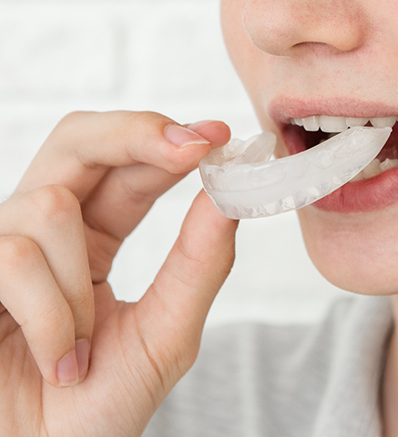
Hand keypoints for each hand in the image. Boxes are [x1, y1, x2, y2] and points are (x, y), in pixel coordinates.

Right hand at [0, 111, 237, 436]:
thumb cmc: (96, 409)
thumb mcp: (165, 333)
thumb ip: (199, 264)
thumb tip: (228, 197)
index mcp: (97, 233)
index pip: (130, 165)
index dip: (170, 140)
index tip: (217, 135)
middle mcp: (48, 228)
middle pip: (81, 140)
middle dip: (137, 134)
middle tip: (193, 147)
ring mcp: (3, 244)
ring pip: (51, 205)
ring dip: (78, 284)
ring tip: (82, 347)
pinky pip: (15, 257)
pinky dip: (49, 316)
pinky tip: (56, 361)